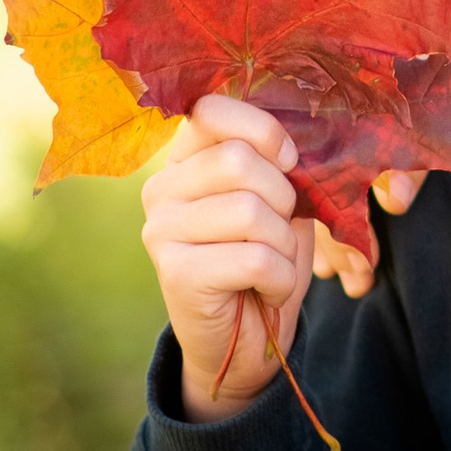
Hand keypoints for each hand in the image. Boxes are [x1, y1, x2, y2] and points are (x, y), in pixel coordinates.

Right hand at [140, 94, 313, 417]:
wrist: (246, 341)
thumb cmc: (264, 261)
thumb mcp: (280, 203)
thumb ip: (278, 165)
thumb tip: (290, 146)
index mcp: (184, 161)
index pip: (211, 110)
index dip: (264, 132)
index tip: (287, 163)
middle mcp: (161, 189)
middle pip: (239, 160)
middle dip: (283, 199)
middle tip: (279, 231)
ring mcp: (160, 230)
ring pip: (251, 211)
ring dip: (284, 245)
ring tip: (271, 265)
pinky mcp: (174, 272)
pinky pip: (255, 258)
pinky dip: (280, 278)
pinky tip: (263, 289)